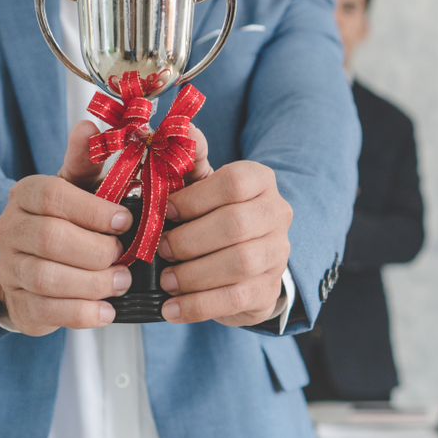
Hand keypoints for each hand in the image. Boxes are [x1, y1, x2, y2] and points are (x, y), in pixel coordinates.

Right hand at [0, 121, 132, 335]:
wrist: (33, 260)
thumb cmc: (68, 217)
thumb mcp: (78, 185)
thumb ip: (86, 158)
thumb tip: (90, 124)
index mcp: (27, 195)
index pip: (52, 196)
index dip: (92, 210)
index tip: (124, 221)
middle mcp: (11, 230)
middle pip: (50, 239)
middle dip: (95, 251)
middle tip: (126, 256)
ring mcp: (11, 269)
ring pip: (46, 278)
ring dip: (91, 283)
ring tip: (121, 282)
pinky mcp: (19, 305)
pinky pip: (46, 311)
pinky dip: (81, 314)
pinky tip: (105, 312)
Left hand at [156, 160, 292, 327]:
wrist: (246, 262)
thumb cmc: (214, 216)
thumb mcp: (201, 186)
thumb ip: (185, 160)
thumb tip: (163, 130)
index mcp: (260, 181)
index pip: (234, 183)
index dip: (195, 198)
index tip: (166, 211)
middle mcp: (277, 214)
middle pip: (235, 224)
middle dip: (189, 240)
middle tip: (159, 249)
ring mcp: (278, 254)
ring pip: (239, 263)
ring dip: (193, 274)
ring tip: (166, 280)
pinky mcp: (269, 289)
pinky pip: (236, 299)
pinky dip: (198, 305)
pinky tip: (173, 308)